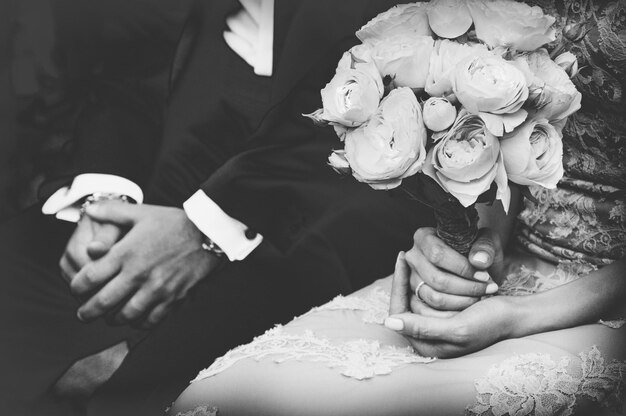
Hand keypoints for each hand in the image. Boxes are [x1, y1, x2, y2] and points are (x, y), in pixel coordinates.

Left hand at [70, 202, 220, 326]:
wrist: (208, 233)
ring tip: (108, 318)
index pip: (90, 277)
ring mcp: (156, 288)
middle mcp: (138, 274)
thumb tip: (90, 209)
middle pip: (103, 302)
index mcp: (126, 253)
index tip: (76, 290)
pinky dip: (139, 323)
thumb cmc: (174, 222)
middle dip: (87, 312)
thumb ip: (113, 211)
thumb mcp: (142, 212)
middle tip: (82, 315)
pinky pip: (151, 319)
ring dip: (112, 319)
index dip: (77, 287)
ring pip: (125, 315)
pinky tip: (135, 319)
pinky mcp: (172, 297)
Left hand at [386, 254, 514, 357]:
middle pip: (406, 301)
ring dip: (427, 279)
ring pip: (416, 294)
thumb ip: (423, 328)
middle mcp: (426, 337)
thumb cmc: (491, 323)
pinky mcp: (442, 311)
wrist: (515, 315)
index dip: (398, 284)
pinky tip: (436, 263)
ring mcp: (433, 323)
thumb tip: (389, 323)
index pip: (397, 311)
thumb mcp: (458, 328)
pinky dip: (433, 277)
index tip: (402, 258)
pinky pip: (429, 290)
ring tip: (440, 267)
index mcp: (426, 346)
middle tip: (426, 264)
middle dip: (418, 282)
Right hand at [404, 227, 502, 311]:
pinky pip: (433, 313)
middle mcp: (413, 258)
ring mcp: (411, 279)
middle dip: (466, 288)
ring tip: (481, 297)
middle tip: (488, 289)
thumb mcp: (487, 241)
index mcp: (423, 237)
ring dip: (462, 302)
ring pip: (434, 298)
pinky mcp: (415, 299)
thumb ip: (485, 248)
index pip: (438, 255)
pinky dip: (455, 314)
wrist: (477, 266)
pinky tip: (472, 308)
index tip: (484, 276)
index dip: (462, 268)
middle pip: (436, 279)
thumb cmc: (479, 251)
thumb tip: (478, 262)